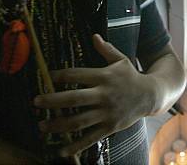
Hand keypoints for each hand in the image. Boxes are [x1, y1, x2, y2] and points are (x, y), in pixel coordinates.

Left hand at [33, 34, 155, 156]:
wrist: (151, 95)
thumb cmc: (132, 76)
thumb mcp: (121, 60)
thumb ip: (106, 49)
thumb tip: (94, 36)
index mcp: (104, 77)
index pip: (77, 75)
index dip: (60, 75)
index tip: (47, 77)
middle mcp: (104, 95)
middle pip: (74, 99)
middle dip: (53, 101)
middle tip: (35, 101)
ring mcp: (107, 112)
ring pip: (79, 121)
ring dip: (59, 124)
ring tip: (42, 126)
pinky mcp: (110, 127)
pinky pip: (91, 137)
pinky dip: (76, 145)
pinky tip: (62, 150)